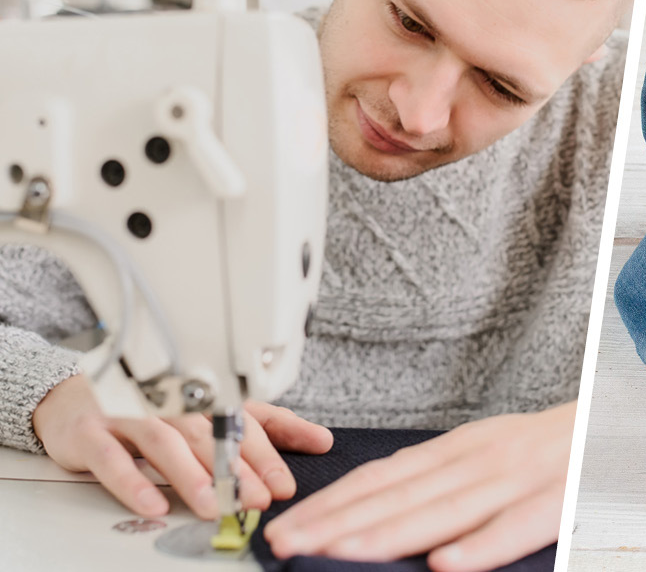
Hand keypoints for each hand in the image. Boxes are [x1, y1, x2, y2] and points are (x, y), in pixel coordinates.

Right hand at [32, 374, 333, 518]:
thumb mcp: (215, 411)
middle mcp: (171, 403)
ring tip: (212, 505)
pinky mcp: (91, 432)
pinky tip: (154, 504)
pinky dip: (133, 482)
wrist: (71, 395)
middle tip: (259, 497)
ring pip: (166, 443)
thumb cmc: (153, 407)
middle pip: (211, 434)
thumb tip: (321, 439)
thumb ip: (269, 425)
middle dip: (238, 468)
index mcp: (205, 398)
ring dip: (192, 476)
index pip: (245, 423)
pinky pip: (113, 459)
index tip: (286, 484)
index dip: (268, 454)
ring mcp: (130, 415)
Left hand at [264, 401, 576, 571]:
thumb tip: (366, 511)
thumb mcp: (479, 451)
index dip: (331, 503)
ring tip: (342, 555)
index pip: (382, 477)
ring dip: (389, 536)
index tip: (288, 528)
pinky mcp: (558, 502)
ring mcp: (518, 478)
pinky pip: (517, 528)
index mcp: (457, 448)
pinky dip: (482, 546)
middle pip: (401, 496)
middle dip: (339, 524)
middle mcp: (480, 459)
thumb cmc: (538, 450)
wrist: (606, 426)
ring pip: (445, 511)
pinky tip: (447, 565)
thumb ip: (430, 478)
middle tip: (290, 546)